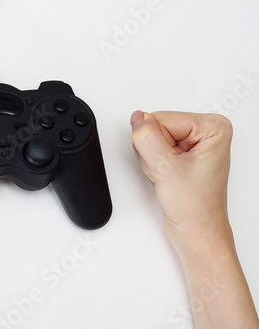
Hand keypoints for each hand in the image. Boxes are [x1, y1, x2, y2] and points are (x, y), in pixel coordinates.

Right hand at [130, 111, 232, 245]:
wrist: (196, 233)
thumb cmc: (196, 207)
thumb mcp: (166, 169)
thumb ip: (147, 139)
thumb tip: (138, 119)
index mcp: (213, 127)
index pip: (162, 118)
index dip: (155, 143)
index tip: (169, 163)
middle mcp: (205, 133)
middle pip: (158, 126)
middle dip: (153, 150)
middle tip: (168, 171)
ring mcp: (193, 144)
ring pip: (152, 138)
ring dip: (151, 159)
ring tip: (168, 176)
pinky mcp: (182, 155)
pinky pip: (153, 149)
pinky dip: (152, 164)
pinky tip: (165, 177)